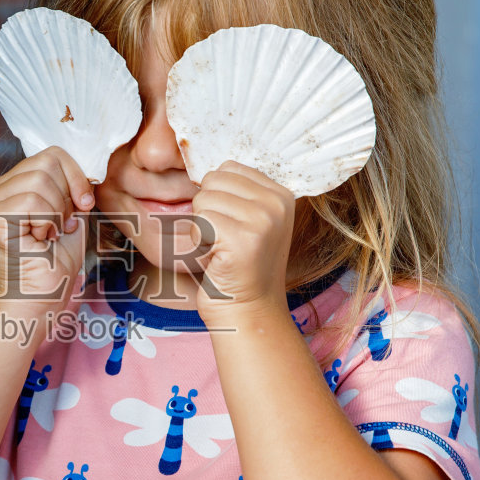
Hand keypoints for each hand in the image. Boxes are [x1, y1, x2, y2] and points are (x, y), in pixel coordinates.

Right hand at [0, 146, 94, 314]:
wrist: (40, 300)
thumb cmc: (54, 264)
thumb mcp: (70, 216)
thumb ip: (71, 188)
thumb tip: (85, 166)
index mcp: (11, 186)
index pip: (50, 155)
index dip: (75, 175)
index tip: (85, 203)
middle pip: (47, 162)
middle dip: (67, 195)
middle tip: (61, 225)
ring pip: (40, 181)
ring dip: (57, 212)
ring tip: (48, 235)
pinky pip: (33, 201)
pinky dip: (47, 222)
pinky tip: (39, 240)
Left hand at [186, 160, 295, 324]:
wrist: (247, 311)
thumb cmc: (239, 266)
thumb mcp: (251, 222)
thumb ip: (239, 193)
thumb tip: (205, 169)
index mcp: (281, 194)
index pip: (228, 168)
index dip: (217, 197)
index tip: (232, 226)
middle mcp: (277, 203)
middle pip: (212, 181)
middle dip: (207, 211)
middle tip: (224, 241)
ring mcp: (263, 220)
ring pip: (203, 200)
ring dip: (202, 228)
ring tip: (221, 250)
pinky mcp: (244, 239)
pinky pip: (199, 222)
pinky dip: (198, 243)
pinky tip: (217, 259)